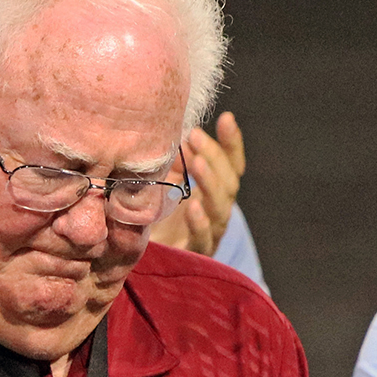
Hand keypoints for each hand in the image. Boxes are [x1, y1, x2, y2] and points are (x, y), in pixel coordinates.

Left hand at [148, 113, 245, 254]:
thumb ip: (173, 162)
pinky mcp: (193, 253)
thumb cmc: (156, 215)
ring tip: (197, 163)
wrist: (145, 258)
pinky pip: (202, 239)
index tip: (226, 118)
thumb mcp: (164, 184)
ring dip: (210, 184)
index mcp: (214, 193)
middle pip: (228, 183)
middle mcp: (216, 211)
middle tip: (195, 136)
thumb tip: (171, 132)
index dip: (232, 143)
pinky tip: (193, 208)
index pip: (232, 165)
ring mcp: (208, 233)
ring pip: (220, 209)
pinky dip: (200, 223)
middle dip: (214, 158)